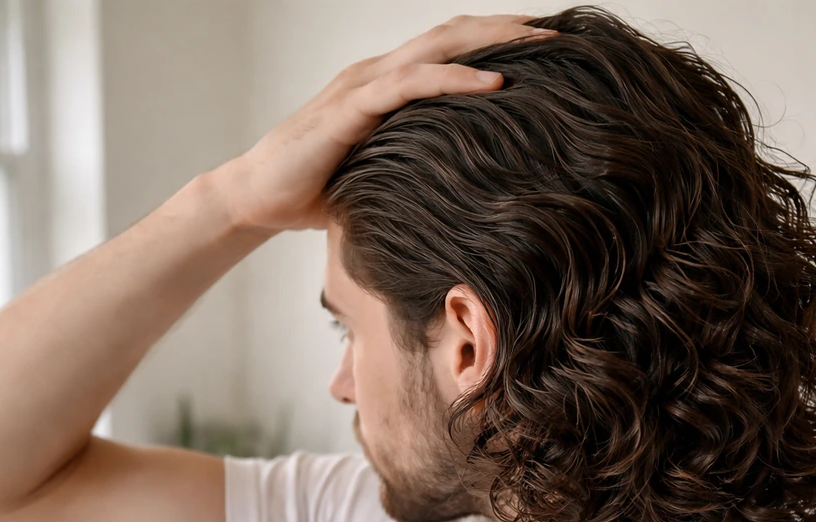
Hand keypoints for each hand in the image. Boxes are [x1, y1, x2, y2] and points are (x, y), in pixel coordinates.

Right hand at [220, 14, 556, 232]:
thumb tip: (462, 195)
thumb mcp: (382, 175)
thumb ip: (416, 168)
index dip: (497, 41)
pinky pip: (410, 83)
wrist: (256, 199)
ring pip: (438, 47)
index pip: (450, 50)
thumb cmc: (317, 190)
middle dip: (508, 28)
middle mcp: (379, 75)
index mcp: (388, 86)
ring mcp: (364, 86)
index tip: (546, 48)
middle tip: (560, 31)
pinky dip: (455, 78)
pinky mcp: (350, 107)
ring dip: (494, 40)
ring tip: (543, 42)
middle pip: (454, 35)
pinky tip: (495, 82)